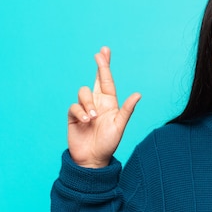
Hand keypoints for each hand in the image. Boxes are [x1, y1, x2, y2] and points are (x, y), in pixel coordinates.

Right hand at [67, 47, 140, 167]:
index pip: (107, 81)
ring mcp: (84, 109)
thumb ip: (127, 110)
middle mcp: (97, 103)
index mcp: (109, 104)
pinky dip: (80, 112)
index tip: (104, 52)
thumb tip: (138, 94)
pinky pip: (74, 106)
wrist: (92, 159)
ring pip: (83, 92)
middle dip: (99, 66)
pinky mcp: (73, 116)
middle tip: (99, 53)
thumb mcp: (120, 126)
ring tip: (93, 117)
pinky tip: (85, 121)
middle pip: (95, 80)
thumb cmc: (108, 144)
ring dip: (88, 102)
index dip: (105, 67)